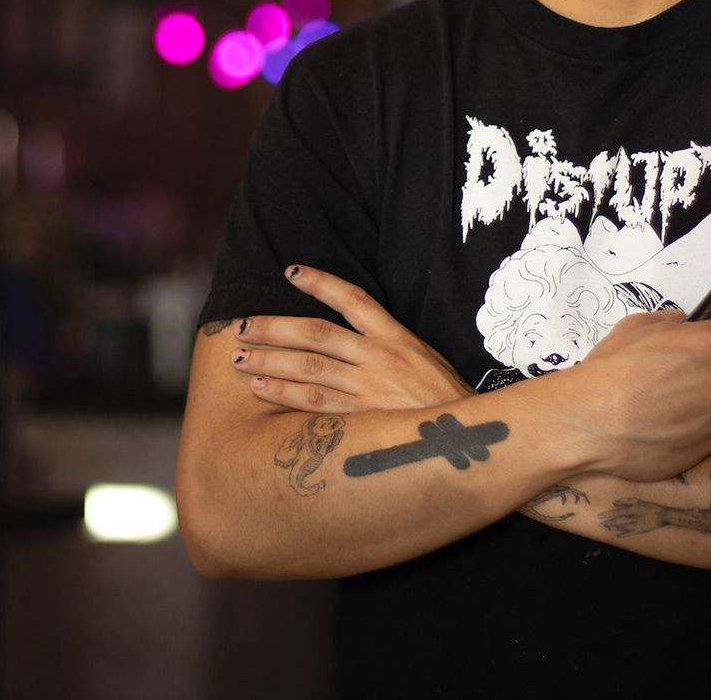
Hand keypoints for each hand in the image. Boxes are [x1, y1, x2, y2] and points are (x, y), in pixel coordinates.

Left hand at [228, 265, 473, 412]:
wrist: (471, 438)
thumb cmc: (446, 401)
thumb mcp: (425, 359)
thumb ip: (390, 347)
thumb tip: (352, 336)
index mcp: (398, 338)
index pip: (354, 299)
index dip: (321, 283)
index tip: (292, 272)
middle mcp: (380, 358)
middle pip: (317, 334)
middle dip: (275, 328)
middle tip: (241, 325)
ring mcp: (371, 388)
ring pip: (310, 367)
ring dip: (270, 361)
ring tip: (239, 358)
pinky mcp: (364, 418)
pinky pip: (316, 403)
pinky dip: (286, 394)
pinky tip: (261, 388)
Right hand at [553, 309, 710, 482]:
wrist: (590, 423)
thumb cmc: (609, 371)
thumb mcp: (632, 328)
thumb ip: (665, 321)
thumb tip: (680, 322)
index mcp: (710, 343)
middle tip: (679, 375)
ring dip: (701, 401)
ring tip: (661, 407)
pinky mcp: (707, 446)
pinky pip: (707, 432)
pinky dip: (691, 429)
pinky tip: (660, 428)